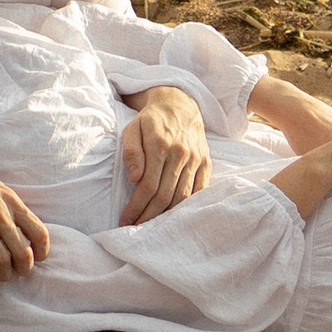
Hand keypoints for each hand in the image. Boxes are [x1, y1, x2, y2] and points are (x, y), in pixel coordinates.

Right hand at [0, 137, 53, 280]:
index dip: (42, 253)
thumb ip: (9, 206)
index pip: (40, 233)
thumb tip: (23, 230)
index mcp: (10, 200)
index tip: (35, 259)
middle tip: (15, 272)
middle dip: (23, 270)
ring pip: (2, 261)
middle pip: (24, 253)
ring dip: (2, 275)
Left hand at [117, 82, 212, 224]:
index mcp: (160, 145)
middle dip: (148, 216)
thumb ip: (131, 151)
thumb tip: (135, 178)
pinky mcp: (205, 161)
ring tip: (152, 226)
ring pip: (182, 196)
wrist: (179, 103)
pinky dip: (188, 205)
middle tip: (135, 228)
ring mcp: (195, 159)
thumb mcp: (132, 128)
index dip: (136, 207)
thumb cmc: (150, 120)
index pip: (147, 186)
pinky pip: (199, 189)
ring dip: (166, 215)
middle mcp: (180, 154)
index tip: (125, 220)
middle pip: (164, 195)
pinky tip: (175, 215)